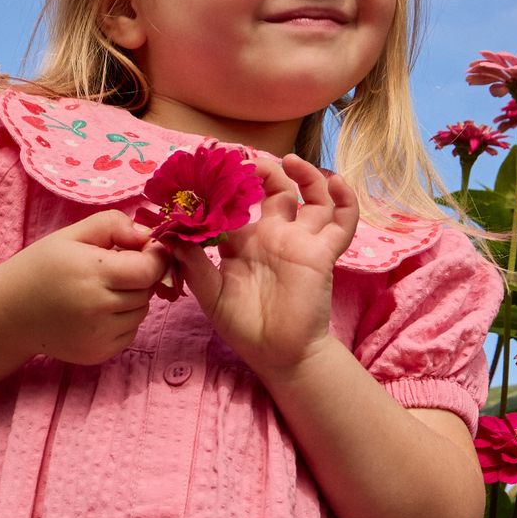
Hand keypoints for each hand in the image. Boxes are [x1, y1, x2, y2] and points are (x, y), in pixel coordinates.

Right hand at [0, 206, 173, 365]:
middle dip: (141, 276)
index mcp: (92, 273)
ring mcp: (99, 336)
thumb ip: (113, 225)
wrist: (8, 313)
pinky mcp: (98, 354)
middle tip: (116, 268)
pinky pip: (129, 333)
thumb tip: (148, 235)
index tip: (145, 250)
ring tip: (103, 290)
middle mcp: (98, 308)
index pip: (149, 270)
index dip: (154, 258)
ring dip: (132, 299)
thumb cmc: (40, 268)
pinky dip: (122, 321)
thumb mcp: (71, 234)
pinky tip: (97, 311)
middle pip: (146, 291)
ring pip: (140, 313)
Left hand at [153, 153, 360, 376]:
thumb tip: (171, 234)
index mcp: (245, 242)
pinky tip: (336, 182)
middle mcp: (274, 236)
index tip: (215, 170)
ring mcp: (300, 242)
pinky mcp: (322, 254)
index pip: (239, 204)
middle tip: (248, 162)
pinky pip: (342, 222)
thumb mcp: (210, 295)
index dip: (228, 187)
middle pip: (276, 190)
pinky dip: (345, 199)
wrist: (279, 355)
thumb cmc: (244, 327)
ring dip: (305, 174)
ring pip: (312, 198)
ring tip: (289, 161)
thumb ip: (193, 264)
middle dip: (264, 172)